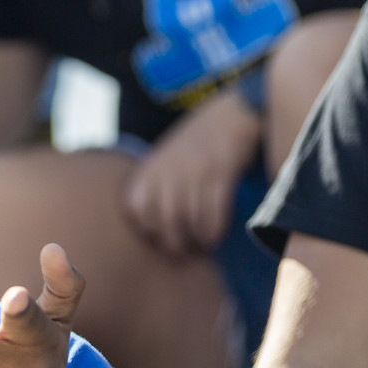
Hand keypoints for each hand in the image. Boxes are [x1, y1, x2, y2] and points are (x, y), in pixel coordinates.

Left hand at [124, 88, 261, 256]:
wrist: (228, 116)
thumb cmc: (193, 144)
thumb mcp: (162, 162)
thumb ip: (152, 189)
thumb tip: (152, 231)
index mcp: (148, 169)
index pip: (138, 213)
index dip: (151, 232)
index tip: (162, 239)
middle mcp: (166, 172)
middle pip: (165, 224)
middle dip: (176, 243)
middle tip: (186, 250)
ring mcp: (192, 173)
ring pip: (190, 223)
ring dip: (198, 240)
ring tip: (202, 244)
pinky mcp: (219, 176)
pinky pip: (214, 215)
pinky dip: (215, 230)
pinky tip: (216, 234)